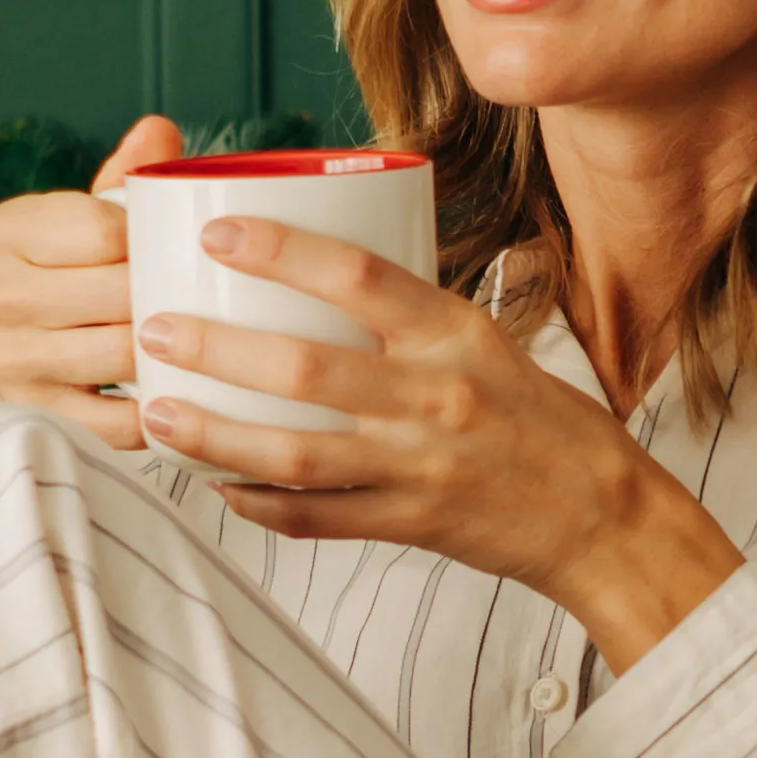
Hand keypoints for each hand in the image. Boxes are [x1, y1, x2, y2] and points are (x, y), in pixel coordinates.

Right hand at [0, 115, 178, 453]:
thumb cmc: (56, 274)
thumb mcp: (75, 218)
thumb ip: (121, 177)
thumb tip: (159, 131)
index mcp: (7, 231)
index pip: (105, 230)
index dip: (156, 241)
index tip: (186, 248)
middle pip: (119, 293)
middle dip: (171, 295)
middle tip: (214, 298)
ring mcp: (11, 360)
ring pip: (121, 353)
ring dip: (171, 352)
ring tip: (209, 342)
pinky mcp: (35, 414)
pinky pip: (114, 421)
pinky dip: (158, 413)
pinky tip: (185, 398)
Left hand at [136, 210, 743, 670]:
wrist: (601, 515)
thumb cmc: (537, 419)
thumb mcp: (484, 343)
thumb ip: (406, 318)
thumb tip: (315, 278)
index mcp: (453, 334)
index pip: (358, 276)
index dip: (281, 250)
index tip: (218, 233)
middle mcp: (435, 397)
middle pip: (306, 368)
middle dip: (218, 349)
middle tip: (155, 329)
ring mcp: (418, 466)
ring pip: (295, 453)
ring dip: (216, 434)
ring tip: (157, 414)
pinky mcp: (408, 523)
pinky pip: (316, 517)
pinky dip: (258, 503)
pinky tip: (214, 483)